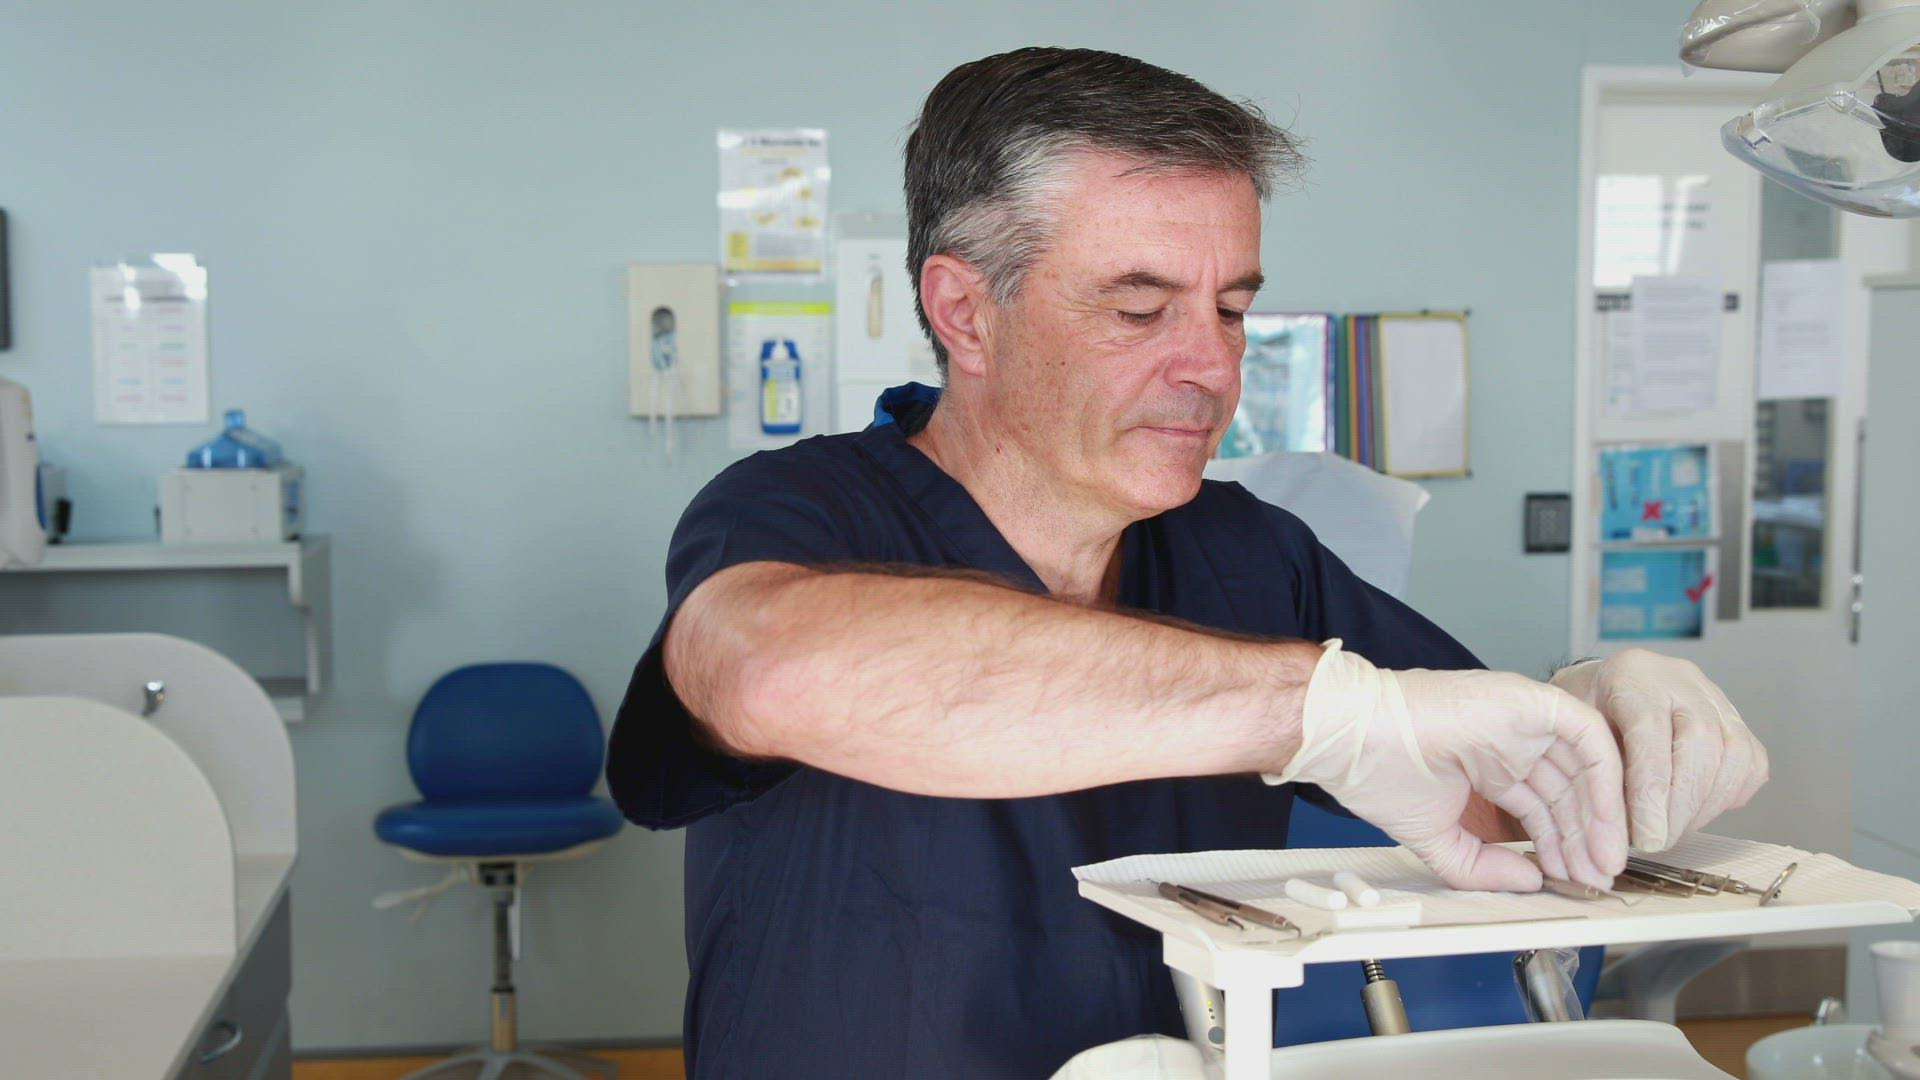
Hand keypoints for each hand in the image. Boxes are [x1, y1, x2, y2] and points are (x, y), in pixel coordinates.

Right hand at [1269, 641, 1626, 891]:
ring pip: (1584, 768)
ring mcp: (1523, 720)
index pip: (1541, 807)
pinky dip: (1606, 779)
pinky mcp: (1533, 703)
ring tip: (1601, 864)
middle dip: (1584, 841)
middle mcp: (1512, 741)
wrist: (1354, 735)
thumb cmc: (1377, 772)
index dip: (1560, 845)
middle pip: (1567, 793)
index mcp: (1488, 764)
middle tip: (1595, 880)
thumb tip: (1531, 881)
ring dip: (1600, 818)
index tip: (1573, 881)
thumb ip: (1481, 866)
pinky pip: (1589, 738)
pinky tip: (1606, 821)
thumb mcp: (1435, 838)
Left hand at [1550, 649, 1767, 851]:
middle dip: (1681, 806)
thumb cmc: (1582, 718)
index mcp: (1631, 674)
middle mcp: (1679, 679)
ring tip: (1673, 830)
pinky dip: (1727, 795)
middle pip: (1699, 743)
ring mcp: (1713, 697)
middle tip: (1659, 842)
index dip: (1651, 791)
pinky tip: (1697, 811)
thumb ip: (1594, 771)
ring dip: (1705, 806)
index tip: (1647, 837)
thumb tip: (1614, 831)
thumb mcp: (1572, 734)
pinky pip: (1749, 762)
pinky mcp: (1735, 719)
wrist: (1600, 693)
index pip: (1650, 730)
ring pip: (1733, 754)